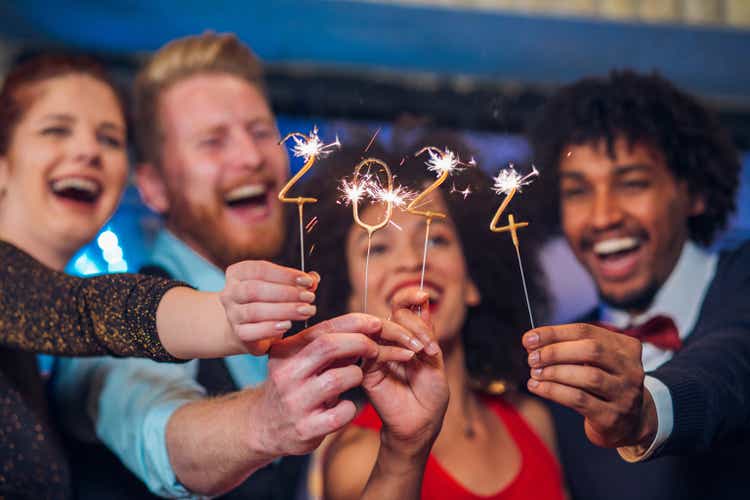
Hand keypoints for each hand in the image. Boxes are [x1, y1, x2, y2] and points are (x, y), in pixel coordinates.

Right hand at [220, 260, 319, 354]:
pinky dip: (270, 328)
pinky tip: (287, 325)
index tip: (307, 281)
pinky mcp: (238, 333)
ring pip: (255, 311)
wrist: (246, 328)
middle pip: (255, 290)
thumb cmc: (266, 302)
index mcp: (238, 273)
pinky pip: (252, 331)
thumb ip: (297, 282)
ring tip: (305, 311)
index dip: (285, 274)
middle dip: (286, 293)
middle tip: (309, 297)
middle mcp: (230, 292)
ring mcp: (232, 314)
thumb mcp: (280, 287)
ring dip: (284, 310)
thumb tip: (314, 279)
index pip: (260, 269)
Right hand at [246, 313, 420, 457]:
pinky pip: (341, 412)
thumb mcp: (301, 361)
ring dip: (355, 375)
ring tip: (355, 378)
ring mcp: (294, 402)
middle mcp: (286, 374)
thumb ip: (328, 346)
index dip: (354, 323)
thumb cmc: (295, 386)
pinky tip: (346, 406)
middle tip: (375, 349)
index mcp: (285, 351)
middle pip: (328, 346)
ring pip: (337, 379)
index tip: (376, 323)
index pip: (323, 329)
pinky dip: (351, 407)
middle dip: (359, 342)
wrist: (266, 427)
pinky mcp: (305, 429)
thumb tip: (366, 328)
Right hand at [362, 289, 448, 456]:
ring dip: (404, 334)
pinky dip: (393, 350)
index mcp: (404, 336)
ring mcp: (375, 355)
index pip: (400, 307)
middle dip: (413, 323)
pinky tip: (408, 359)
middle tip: (429, 345)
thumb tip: (422, 302)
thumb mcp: (435, 359)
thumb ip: (426, 332)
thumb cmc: (430, 395)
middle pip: (392, 314)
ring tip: (422, 352)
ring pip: (381, 329)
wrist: (422, 425)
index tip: (422, 295)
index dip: (408, 296)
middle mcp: (388, 342)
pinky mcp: (366, 370)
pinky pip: (374, 350)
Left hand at [522, 323, 654, 447]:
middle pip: (591, 350)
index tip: (529, 338)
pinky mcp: (612, 416)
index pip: (586, 331)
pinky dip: (554, 391)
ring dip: (554, 372)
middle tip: (532, 358)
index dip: (554, 333)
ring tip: (534, 373)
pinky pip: (579, 399)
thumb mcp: (596, 363)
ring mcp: (625, 393)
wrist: (630, 423)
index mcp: (625, 347)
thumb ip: (571, 349)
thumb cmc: (603, 386)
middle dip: (555, 352)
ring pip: (588, 376)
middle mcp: (630, 368)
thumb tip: (533, 341)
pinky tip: (538, 387)